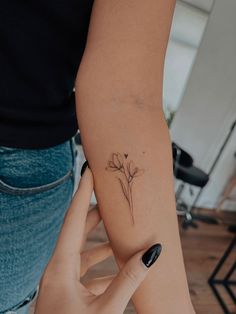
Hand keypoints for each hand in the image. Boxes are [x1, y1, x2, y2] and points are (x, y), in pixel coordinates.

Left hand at [35, 164, 161, 313]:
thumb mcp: (104, 310)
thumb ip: (128, 282)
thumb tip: (152, 254)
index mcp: (59, 268)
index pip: (74, 220)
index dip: (83, 194)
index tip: (89, 172)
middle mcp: (58, 270)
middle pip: (78, 232)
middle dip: (95, 215)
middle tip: (111, 200)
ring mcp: (62, 283)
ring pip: (84, 253)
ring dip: (102, 243)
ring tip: (121, 233)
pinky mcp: (69, 295)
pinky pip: (87, 272)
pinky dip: (103, 266)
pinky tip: (119, 267)